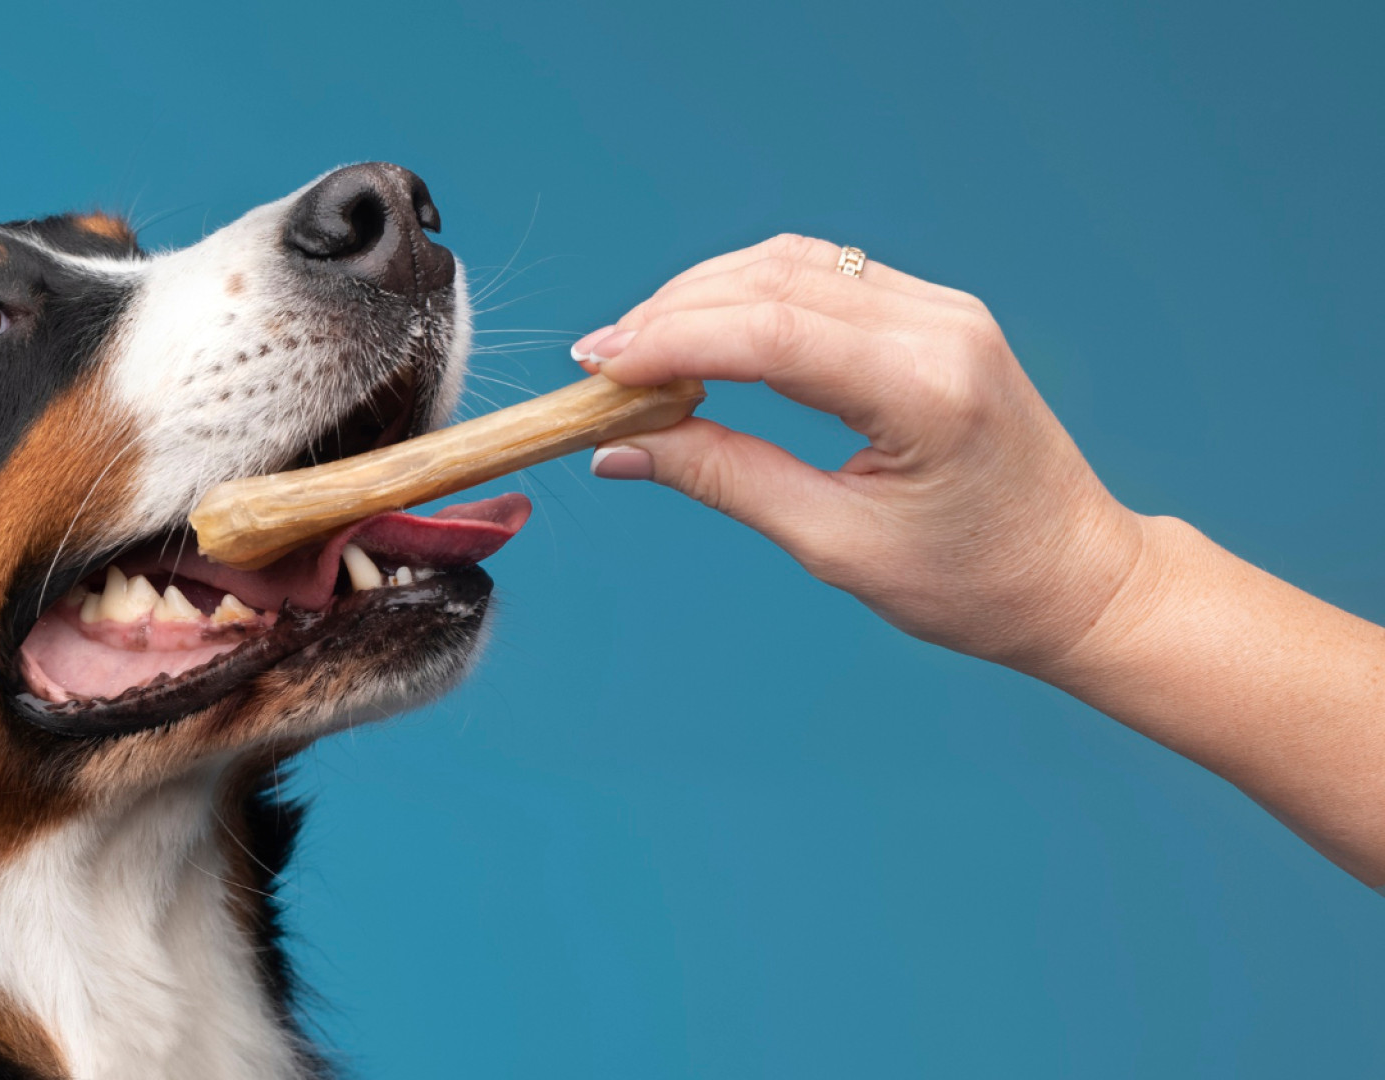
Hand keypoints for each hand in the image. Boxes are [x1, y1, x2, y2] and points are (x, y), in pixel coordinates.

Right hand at [576, 234, 1144, 674]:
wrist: (1080, 578)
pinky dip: (750, 296)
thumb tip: (619, 451)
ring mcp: (943, 309)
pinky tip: (704, 334)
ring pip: (793, 262)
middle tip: (598, 367)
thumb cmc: (975, 582)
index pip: (770, 332)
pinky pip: (825, 275)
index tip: (597, 370)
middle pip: (773, 280)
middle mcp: (940, 327)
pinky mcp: (936, 313)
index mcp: (924, 389)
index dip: (668, 342)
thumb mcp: (836, 545)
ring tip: (638, 351)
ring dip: (704, 296)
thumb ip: (724, 480)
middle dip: (671, 315)